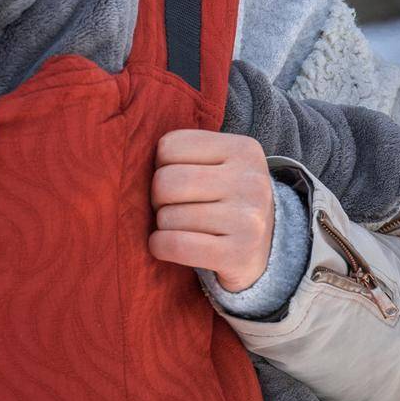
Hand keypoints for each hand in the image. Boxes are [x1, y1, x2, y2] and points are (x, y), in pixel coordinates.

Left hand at [149, 129, 274, 292]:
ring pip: (168, 216)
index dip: (161, 165)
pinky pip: (175, 245)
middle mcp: (251, 181)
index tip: (176, 180)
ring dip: (162, 226)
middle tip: (170, 207)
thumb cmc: (227, 200)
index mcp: (243, 149)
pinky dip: (160, 247)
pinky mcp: (239, 255)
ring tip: (180, 227)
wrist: (266, 250)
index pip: (170, 145)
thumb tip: (132, 159)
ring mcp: (248, 220)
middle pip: (166, 181)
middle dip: (157, 198)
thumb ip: (186, 155)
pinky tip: (166, 246)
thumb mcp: (220, 165)